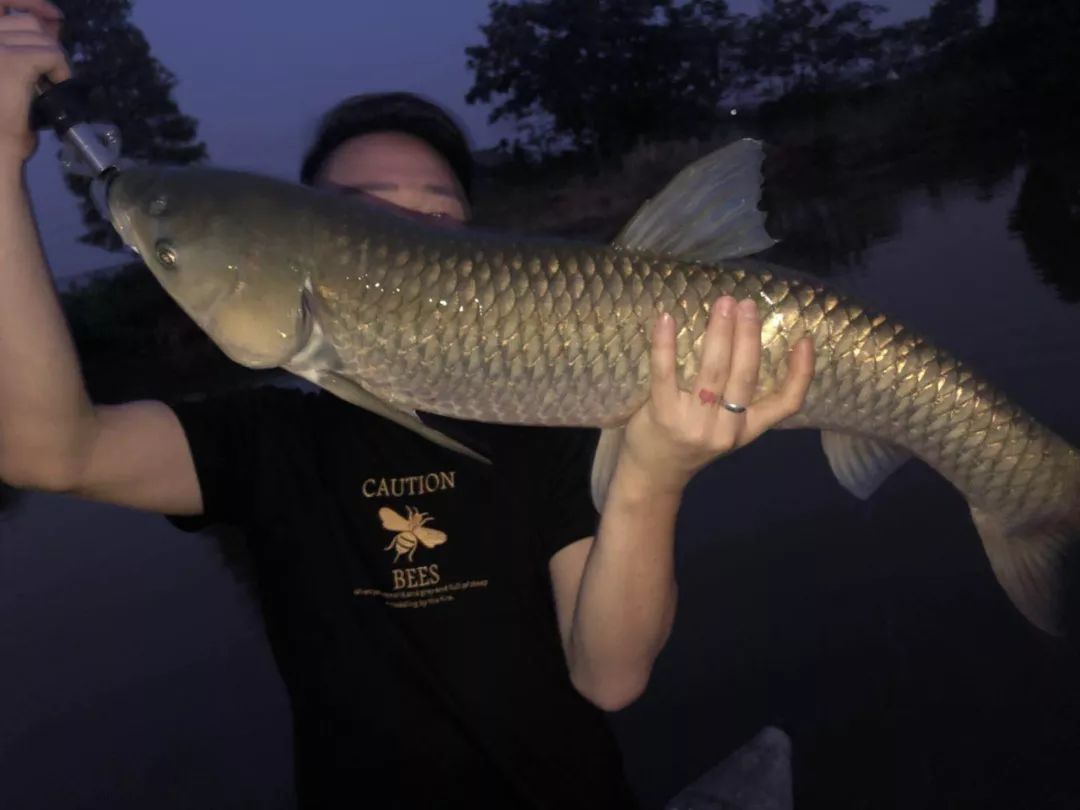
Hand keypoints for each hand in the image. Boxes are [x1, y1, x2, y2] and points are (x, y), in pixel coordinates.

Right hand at [0, 0, 68, 163]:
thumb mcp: (10, 75)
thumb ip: (25, 48)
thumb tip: (51, 21)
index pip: (2, 2)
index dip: (28, 2)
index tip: (52, 14)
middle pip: (26, 22)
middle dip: (47, 42)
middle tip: (52, 71)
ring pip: (40, 37)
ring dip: (54, 58)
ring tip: (51, 83)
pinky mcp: (12, 62)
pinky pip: (50, 54)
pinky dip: (61, 69)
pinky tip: (56, 87)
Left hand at [620, 295, 814, 494]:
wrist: (653, 476)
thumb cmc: (688, 443)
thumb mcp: (724, 429)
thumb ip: (737, 399)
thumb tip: (744, 341)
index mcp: (746, 430)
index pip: (785, 404)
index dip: (800, 373)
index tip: (804, 341)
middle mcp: (725, 429)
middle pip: (745, 376)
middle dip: (748, 336)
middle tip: (747, 304)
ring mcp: (694, 423)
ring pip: (713, 372)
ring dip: (719, 333)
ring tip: (723, 305)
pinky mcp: (663, 415)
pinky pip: (666, 374)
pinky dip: (665, 344)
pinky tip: (666, 319)